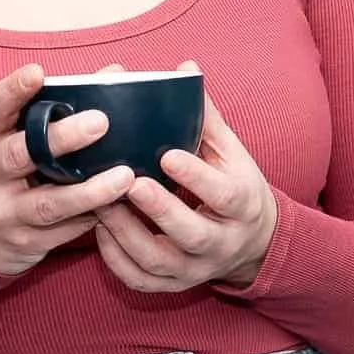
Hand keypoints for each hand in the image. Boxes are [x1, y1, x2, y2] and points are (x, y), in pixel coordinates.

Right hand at [0, 64, 137, 277]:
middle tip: (101, 122)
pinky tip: (119, 206)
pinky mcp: (26, 241)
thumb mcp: (12, 138)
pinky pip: (64, 230)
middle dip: (61, 138)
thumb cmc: (5, 172)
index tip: (37, 72)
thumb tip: (113, 74)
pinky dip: (93, 217)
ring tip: (125, 176)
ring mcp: (5, 211)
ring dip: (90, 190)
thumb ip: (54, 109)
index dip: (13, 90)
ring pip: (49, 202)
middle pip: (21, 154)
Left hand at [92, 67, 279, 293]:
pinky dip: (117, 260)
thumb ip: (205, 116)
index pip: (224, 195)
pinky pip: (142, 281)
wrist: (253, 241)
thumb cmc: (234, 185)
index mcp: (242, 204)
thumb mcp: (230, 152)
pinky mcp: (174, 285)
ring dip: (128, 236)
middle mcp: (222, 242)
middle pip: (193, 235)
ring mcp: (197, 269)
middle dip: (160, 211)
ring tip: (101, 206)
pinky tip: (99, 233)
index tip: (168, 155)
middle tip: (128, 184)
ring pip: (161, 262)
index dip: (197, 177)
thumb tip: (185, 69)